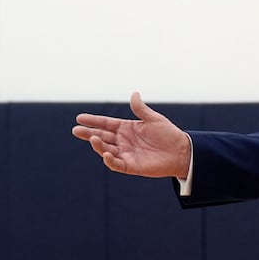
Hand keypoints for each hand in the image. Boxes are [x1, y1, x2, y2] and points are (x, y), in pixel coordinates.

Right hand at [72, 92, 190, 178]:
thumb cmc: (169, 135)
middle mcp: (123, 141)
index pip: (106, 124)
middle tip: (76, 130)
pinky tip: (105, 153)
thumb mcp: (154, 119)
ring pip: (106, 149)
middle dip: (89, 133)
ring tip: (92, 138)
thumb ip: (141, 109)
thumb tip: (134, 94)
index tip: (80, 118)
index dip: (93, 121)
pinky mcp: (131, 166)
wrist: (182, 152)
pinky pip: (116, 164)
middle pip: (102, 136)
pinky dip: (109, 160)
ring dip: (98, 145)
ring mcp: (126, 154)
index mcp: (126, 128)